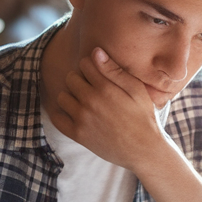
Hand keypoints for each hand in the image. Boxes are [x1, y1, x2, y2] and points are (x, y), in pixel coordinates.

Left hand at [52, 48, 168, 171]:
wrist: (143, 150)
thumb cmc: (143, 117)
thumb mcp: (137, 90)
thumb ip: (115, 70)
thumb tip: (95, 52)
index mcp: (105, 88)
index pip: (84, 63)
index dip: (92, 66)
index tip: (99, 75)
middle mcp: (90, 101)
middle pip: (71, 78)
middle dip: (80, 79)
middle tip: (93, 89)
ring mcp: (82, 119)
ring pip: (62, 96)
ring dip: (71, 96)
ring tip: (84, 102)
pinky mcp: (78, 134)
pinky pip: (57, 118)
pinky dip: (61, 113)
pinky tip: (73, 113)